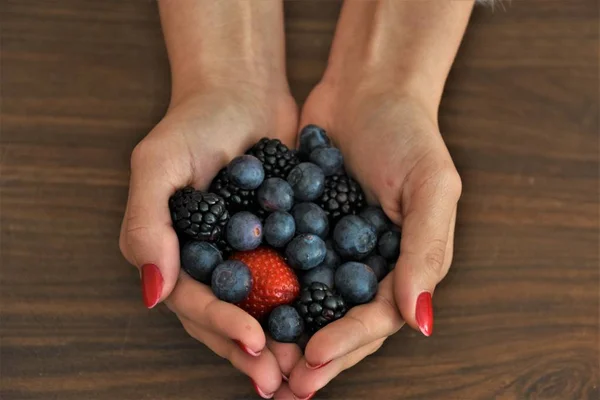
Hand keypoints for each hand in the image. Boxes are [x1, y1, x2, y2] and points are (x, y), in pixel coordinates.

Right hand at [119, 84, 297, 397]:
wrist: (243, 91)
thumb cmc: (194, 122)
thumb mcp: (157, 164)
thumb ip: (146, 225)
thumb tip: (153, 294)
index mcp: (179, 255)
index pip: (197, 303)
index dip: (224, 327)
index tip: (256, 345)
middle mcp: (214, 262)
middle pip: (233, 317)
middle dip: (257, 350)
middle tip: (284, 379)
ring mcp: (249, 254)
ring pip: (266, 308)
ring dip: (286, 339)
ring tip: (307, 366)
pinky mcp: (283, 241)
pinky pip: (296, 277)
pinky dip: (311, 301)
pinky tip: (333, 320)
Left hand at [274, 0, 468, 395]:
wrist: (366, 89)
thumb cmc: (408, 134)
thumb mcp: (431, 186)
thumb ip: (427, 251)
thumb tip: (419, 322)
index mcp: (402, 265)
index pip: (375, 317)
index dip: (346, 342)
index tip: (312, 359)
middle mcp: (366, 266)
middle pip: (338, 322)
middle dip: (311, 355)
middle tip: (281, 385)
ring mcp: (331, 250)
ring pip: (306, 304)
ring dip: (284, 335)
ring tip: (258, 362)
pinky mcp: (300, 230)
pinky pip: (281, 264)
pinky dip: (264, 288)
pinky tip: (240, 307)